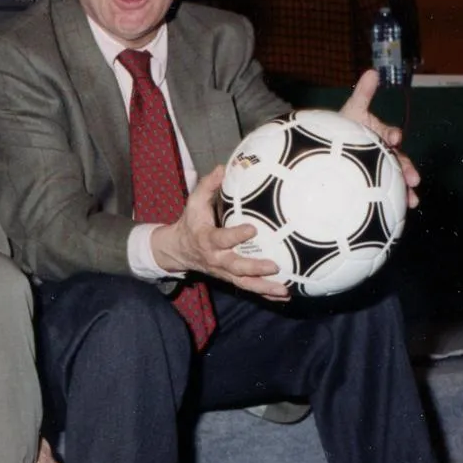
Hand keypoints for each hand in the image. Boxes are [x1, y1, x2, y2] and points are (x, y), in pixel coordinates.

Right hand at [150, 166, 290, 301]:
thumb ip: (207, 185)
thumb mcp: (193, 202)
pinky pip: (248, 287)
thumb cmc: (191, 222)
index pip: (221, 239)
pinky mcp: (230, 278)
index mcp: (207, 239)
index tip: (252, 229)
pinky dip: (265, 293)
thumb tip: (223, 167)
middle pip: (235, 267)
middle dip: (254, 268)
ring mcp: (223, 271)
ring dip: (264, 287)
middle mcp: (216, 258)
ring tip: (284, 290)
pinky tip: (284, 296)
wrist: (178, 250)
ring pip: (244, 282)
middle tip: (274, 266)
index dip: (236, 236)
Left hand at [339, 69, 420, 208]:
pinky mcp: (373, 184)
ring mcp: (378, 169)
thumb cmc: (341, 129)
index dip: (393, 136)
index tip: (393, 138)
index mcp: (379, 135)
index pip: (390, 134)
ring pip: (395, 180)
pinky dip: (393, 203)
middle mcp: (382, 152)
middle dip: (407, 169)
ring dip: (406, 190)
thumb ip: (363, 94)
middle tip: (414, 179)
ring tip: (412, 201)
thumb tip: (373, 71)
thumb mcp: (352, 111)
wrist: (326, 150)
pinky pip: (385, 194)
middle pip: (398, 160)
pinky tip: (397, 215)